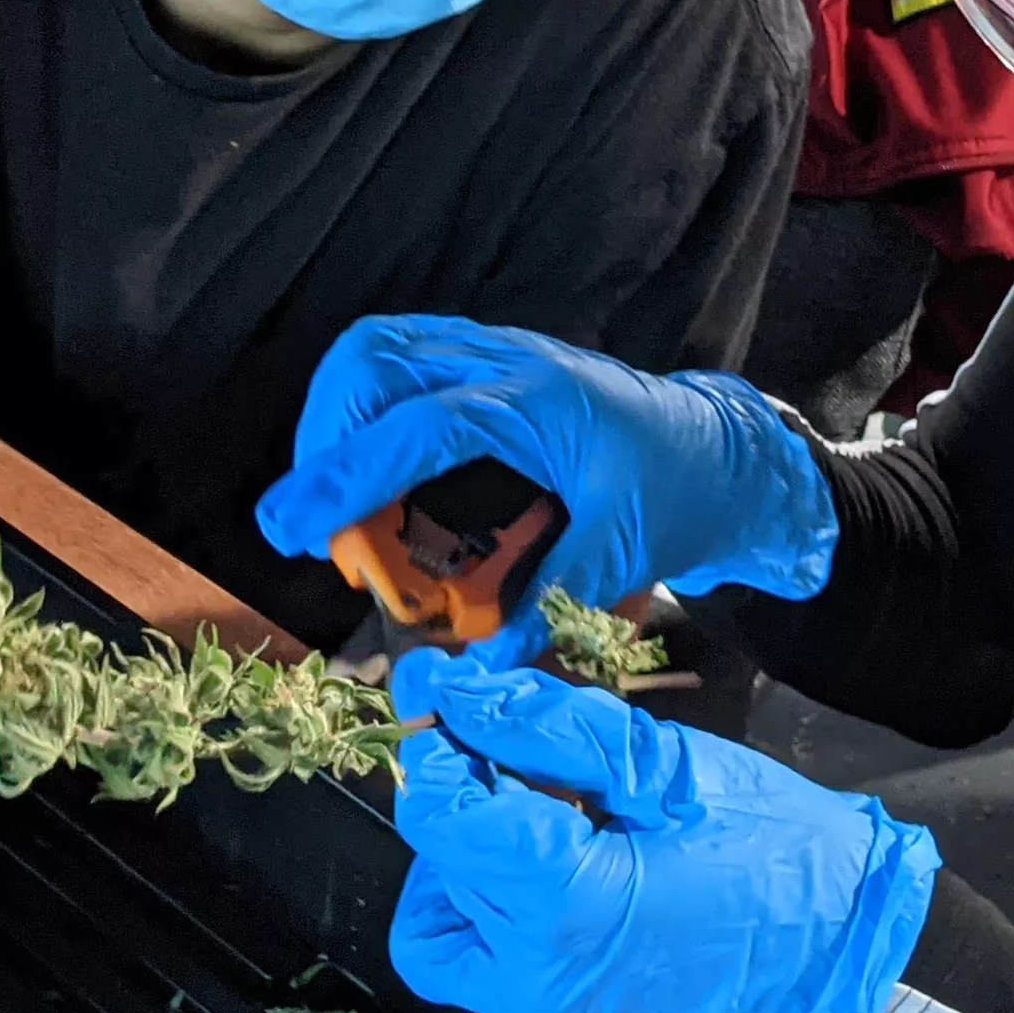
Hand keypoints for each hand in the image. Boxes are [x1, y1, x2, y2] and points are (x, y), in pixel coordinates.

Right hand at [254, 315, 839, 667]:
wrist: (722, 452)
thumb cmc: (678, 493)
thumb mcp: (620, 553)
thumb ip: (546, 602)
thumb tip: (480, 664)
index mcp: (537, 404)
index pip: (418, 427)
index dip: (345, 476)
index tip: (291, 528)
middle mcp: (506, 362)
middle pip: (376, 360)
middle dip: (323, 438)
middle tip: (311, 523)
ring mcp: (494, 351)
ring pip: (379, 348)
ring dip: (335, 417)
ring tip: (330, 497)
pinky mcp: (488, 361)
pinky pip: (403, 356)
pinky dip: (364, 405)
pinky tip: (366, 461)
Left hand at [386, 651, 938, 1012]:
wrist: (860, 958)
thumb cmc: (779, 849)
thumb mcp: (667, 768)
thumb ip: (549, 730)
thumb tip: (456, 694)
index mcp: (567, 907)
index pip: (442, 820)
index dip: (433, 754)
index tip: (449, 711)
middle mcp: (542, 988)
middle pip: (436, 884)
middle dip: (459, 817)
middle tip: (515, 770)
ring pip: (455, 947)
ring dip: (474, 883)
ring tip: (545, 834)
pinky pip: (512, 982)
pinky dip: (522, 929)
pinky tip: (587, 889)